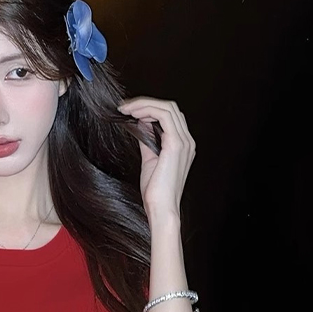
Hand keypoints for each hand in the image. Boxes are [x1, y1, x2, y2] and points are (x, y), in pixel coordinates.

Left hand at [117, 96, 195, 218]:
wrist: (161, 208)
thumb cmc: (155, 192)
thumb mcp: (149, 160)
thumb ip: (148, 141)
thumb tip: (141, 124)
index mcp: (182, 145)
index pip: (169, 117)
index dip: (150, 109)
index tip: (130, 111)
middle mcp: (186, 141)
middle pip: (170, 108)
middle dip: (146, 103)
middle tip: (125, 107)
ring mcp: (183, 142)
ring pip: (167, 108)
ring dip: (145, 104)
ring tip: (127, 109)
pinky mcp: (175, 144)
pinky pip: (164, 115)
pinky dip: (147, 110)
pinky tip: (134, 114)